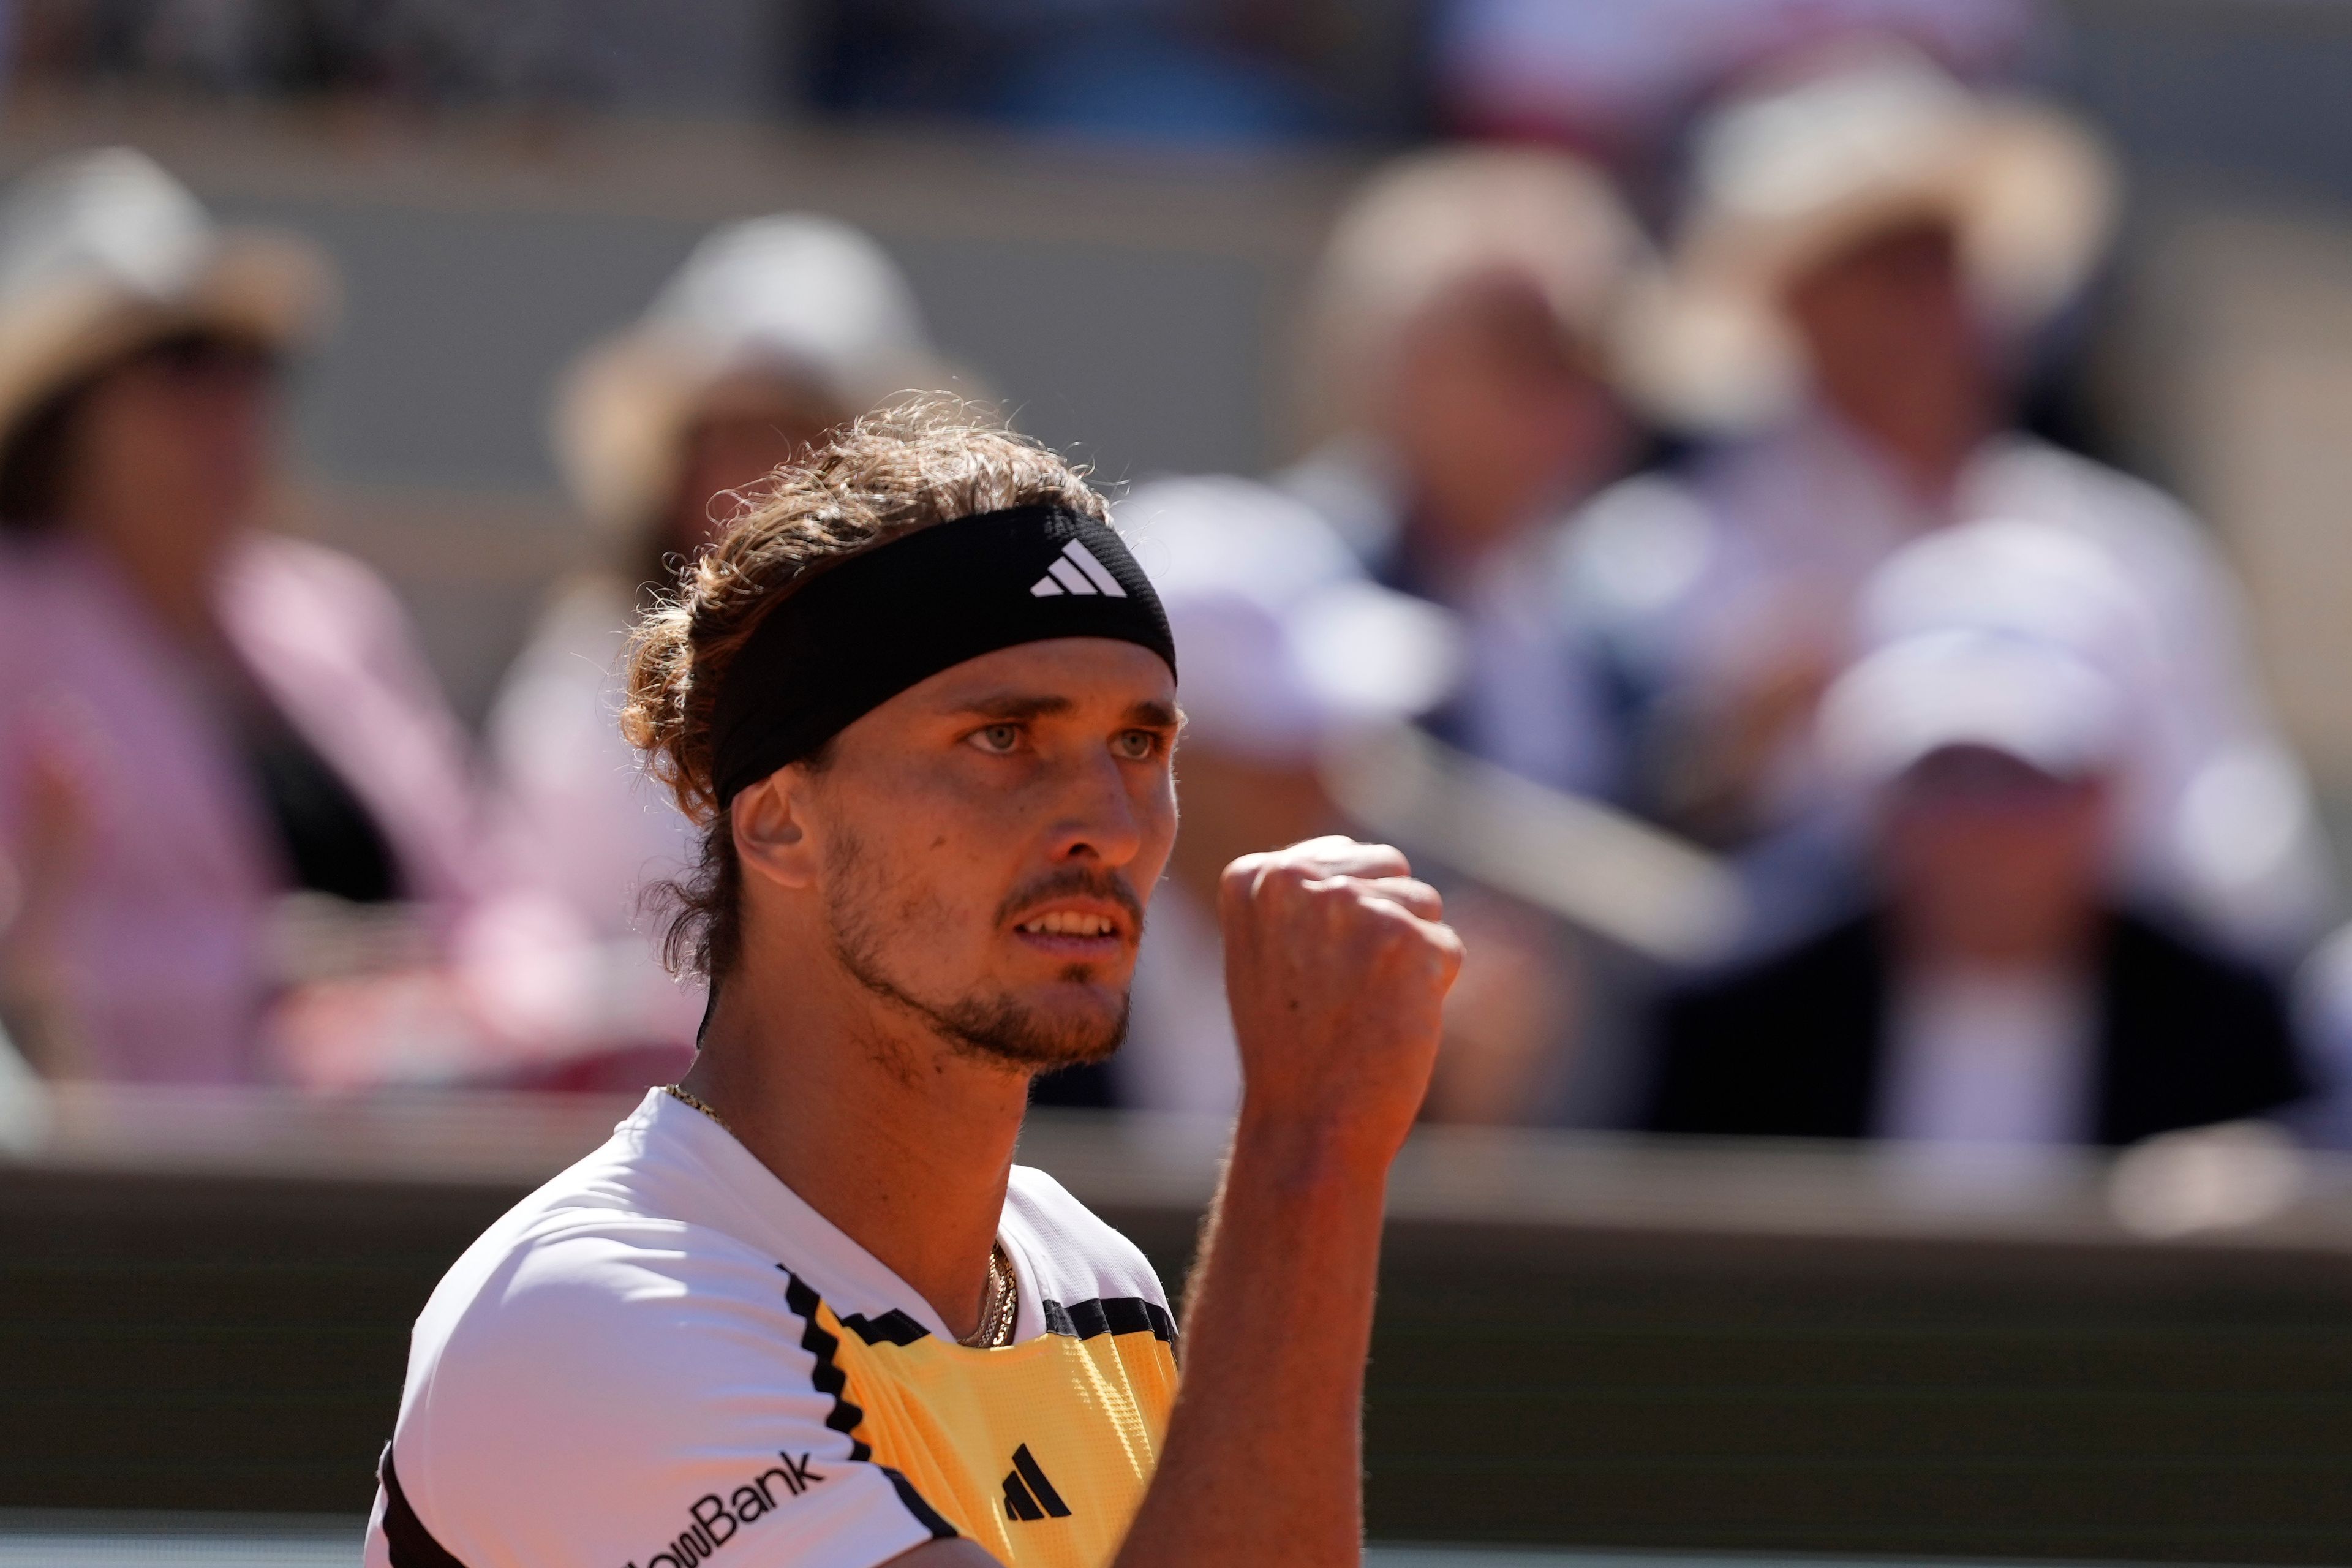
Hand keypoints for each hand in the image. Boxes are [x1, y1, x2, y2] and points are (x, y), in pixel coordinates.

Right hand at [1219, 836, 1463, 1166]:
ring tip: (1365, 1008)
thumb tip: (1369, 859)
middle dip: (1386, 925)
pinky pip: (1447, 946)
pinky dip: (1432, 989)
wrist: (1307, 1125)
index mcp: (1254, 876)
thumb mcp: (1269, 952)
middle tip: (1345, 993)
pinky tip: (1390, 1022)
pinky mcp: (1406, 939)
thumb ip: (1308, 895)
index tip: (1313, 975)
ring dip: (1411, 955)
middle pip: (1389, 870)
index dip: (1347, 922)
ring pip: (1424, 903)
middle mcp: (1297, 878)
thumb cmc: (1291, 1048)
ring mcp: (1352, 906)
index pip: (1344, 858)